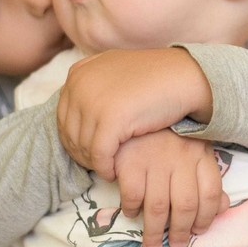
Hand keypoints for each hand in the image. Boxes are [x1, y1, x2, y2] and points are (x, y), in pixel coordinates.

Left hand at [57, 49, 212, 179]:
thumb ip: (94, 87)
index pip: (63, 116)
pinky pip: (99, 155)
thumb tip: (78, 108)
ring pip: (82, 146)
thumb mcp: (115, 73)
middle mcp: (80, 85)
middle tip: (97, 165)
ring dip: (93, 163)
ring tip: (106, 169)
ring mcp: (93, 102)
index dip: (74, 140)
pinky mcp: (110, 120)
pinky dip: (104, 168)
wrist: (184, 76)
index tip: (88, 153)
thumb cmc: (154, 78)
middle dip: (82, 153)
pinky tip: (113, 173)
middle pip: (69, 132)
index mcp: (79, 73)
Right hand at [114, 130, 228, 246]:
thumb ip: (208, 179)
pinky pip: (132, 194)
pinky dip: (132, 209)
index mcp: (200, 154)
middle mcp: (180, 158)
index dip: (207, 218)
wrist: (132, 106)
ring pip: (158, 207)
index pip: (210, 193)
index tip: (199, 231)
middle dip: (182, 232)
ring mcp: (154, 159)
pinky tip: (132, 213)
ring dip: (156, 231)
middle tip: (177, 245)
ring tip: (153, 243)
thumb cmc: (166, 134)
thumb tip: (224, 207)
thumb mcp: (195, 151)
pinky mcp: (130, 161)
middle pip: (185, 205)